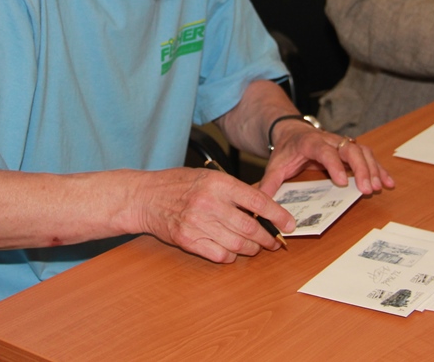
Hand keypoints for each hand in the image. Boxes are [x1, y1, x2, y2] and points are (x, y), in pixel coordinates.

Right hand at [132, 167, 294, 263]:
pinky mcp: (188, 240)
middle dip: (268, 238)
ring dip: (252, 249)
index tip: (289, 224)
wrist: (144, 197)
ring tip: (256, 248)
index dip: (277, 215)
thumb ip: (233, 190)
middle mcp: (210, 202)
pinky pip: (219, 254)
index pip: (257, 200)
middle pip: (250, 227)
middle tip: (275, 241)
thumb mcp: (207, 176)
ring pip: (238, 244)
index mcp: (218, 183)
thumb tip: (262, 206)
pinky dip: (231, 256)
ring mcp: (198, 223)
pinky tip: (232, 251)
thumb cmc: (177, 184)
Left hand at [257, 120, 394, 197]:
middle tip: (367, 189)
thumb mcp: (274, 166)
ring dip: (372, 169)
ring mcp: (342, 143)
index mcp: (310, 143)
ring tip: (379, 187)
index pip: (324, 151)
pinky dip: (379, 168)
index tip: (342, 182)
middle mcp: (329, 140)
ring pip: (362, 151)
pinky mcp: (350, 149)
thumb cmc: (286, 151)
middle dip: (361, 169)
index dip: (334, 165)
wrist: (292, 132)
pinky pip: (368, 156)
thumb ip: (269, 185)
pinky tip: (388, 182)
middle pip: (349, 149)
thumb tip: (262, 205)